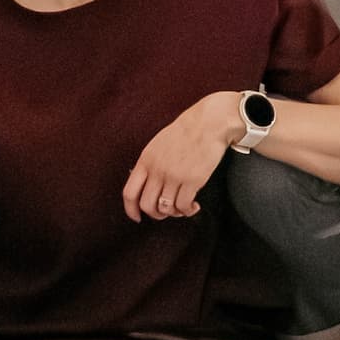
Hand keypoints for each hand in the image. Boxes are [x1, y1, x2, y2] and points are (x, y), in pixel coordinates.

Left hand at [123, 92, 235, 221]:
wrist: (209, 122)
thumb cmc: (186, 130)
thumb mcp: (159, 144)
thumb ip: (150, 163)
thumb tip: (143, 183)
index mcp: (146, 159)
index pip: (129, 192)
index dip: (131, 210)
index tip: (137, 217)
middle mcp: (157, 169)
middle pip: (147, 205)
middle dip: (156, 214)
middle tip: (166, 212)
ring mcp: (174, 175)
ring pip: (166, 209)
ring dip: (174, 213)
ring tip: (182, 207)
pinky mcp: (192, 180)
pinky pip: (184, 206)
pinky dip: (188, 211)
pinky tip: (194, 206)